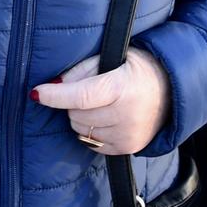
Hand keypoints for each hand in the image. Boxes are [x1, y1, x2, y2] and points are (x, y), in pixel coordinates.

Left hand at [33, 49, 170, 156]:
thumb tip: (52, 87)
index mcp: (122, 87)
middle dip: (73, 104)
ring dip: (82, 118)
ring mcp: (128, 135)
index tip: (36, 93)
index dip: (56, 96)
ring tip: (101, 104)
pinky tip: (106, 117)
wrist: (170, 88)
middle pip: (77, 115)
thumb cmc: (134, 68)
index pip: (82, 96)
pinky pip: (91, 143)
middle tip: (89, 91)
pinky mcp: (127, 148)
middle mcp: (127, 115)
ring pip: (81, 130)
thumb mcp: (109, 57)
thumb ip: (79, 71)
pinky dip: (91, 131)